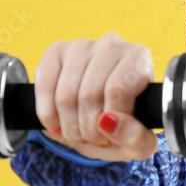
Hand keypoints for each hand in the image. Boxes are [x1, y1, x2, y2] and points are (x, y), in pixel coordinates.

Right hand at [33, 32, 158, 161]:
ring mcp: (81, 46)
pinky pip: (44, 86)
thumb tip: (108, 122)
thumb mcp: (141, 141)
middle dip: (87, 129)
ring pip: (65, 94)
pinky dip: (47, 114)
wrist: (101, 118)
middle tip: (93, 139)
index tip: (110, 137)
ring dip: (68, 126)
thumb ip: (136, 137)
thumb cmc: (126, 126)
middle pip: (89, 94)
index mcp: (138, 58)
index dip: (110, 122)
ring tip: (79, 134)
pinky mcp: (56, 51)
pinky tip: (58, 125)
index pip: (117, 90)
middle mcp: (111, 44)